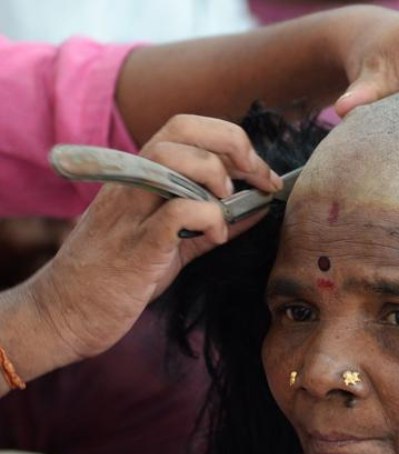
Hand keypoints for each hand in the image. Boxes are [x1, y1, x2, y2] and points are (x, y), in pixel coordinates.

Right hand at [27, 115, 277, 361]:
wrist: (67, 312)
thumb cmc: (121, 276)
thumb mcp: (175, 242)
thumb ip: (212, 221)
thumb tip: (258, 208)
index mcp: (141, 176)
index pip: (186, 127)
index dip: (232, 140)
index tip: (263, 172)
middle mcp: (132, 183)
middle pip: (183, 131)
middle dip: (235, 148)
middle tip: (261, 182)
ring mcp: (130, 211)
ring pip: (172, 159)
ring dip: (216, 176)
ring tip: (228, 205)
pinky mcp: (135, 246)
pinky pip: (176, 212)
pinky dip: (209, 217)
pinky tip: (217, 234)